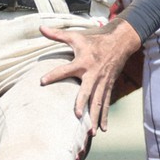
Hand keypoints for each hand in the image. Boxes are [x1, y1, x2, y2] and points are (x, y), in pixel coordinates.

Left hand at [39, 17, 140, 133]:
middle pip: (87, 91)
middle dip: (82, 103)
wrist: (119, 41)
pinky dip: (105, 117)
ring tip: (90, 132)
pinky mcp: (109, 86)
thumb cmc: (93, 39)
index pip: (65, 69)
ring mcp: (102, 81)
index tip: (42, 82)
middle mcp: (93, 73)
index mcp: (82, 61)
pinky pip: (106, 103)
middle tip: (77, 116)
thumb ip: (57, 35)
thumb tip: (40, 27)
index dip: (53, 75)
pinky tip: (102, 130)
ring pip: (98, 101)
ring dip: (95, 116)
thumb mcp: (75, 36)